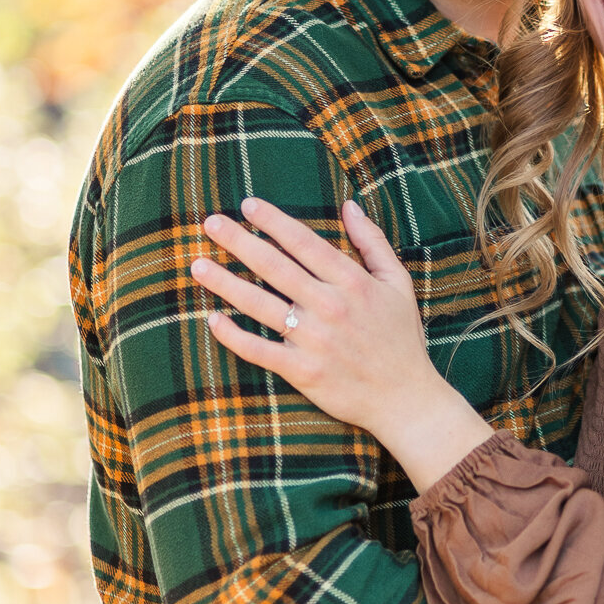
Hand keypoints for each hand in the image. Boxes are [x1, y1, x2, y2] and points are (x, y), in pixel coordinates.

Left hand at [191, 197, 490, 484]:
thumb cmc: (401, 339)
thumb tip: (349, 205)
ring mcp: (314, 340)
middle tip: (210, 223)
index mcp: (352, 282)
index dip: (273, 221)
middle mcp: (330, 306)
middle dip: (239, 241)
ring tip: (197, 265)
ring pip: (259, 305)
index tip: (247, 205)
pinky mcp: (302, 371)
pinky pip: (259, 350)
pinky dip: (233, 337)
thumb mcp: (398, 283)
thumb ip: (373, 242)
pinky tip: (212, 320)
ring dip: (225, 283)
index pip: (304, 242)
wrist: (406, 398)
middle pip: (274, 266)